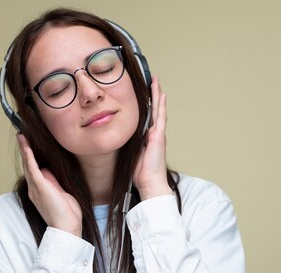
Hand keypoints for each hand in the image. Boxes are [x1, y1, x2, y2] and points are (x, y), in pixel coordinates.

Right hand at [17, 134, 82, 236]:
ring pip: (28, 165)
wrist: (66, 228)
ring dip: (25, 149)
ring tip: (22, 136)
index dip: (31, 158)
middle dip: (25, 151)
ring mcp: (36, 188)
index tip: (30, 146)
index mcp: (39, 191)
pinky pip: (32, 168)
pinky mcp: (40, 187)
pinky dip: (29, 156)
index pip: (34, 171)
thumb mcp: (61, 193)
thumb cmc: (67, 214)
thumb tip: (47, 169)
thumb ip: (53, 182)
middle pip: (28, 166)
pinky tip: (27, 146)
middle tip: (22, 136)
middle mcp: (34, 189)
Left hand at [133, 76, 173, 200]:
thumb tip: (118, 137)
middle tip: (152, 81)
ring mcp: (158, 133)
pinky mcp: (159, 135)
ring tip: (156, 82)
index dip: (146, 105)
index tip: (143, 94)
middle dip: (153, 95)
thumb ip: (128, 144)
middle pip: (154, 110)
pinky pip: (160, 116)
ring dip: (157, 95)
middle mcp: (154, 133)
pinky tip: (162, 94)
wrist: (150, 183)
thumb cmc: (141, 173)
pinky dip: (161, 105)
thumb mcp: (130, 154)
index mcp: (147, 138)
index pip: (146, 117)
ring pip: (158, 109)